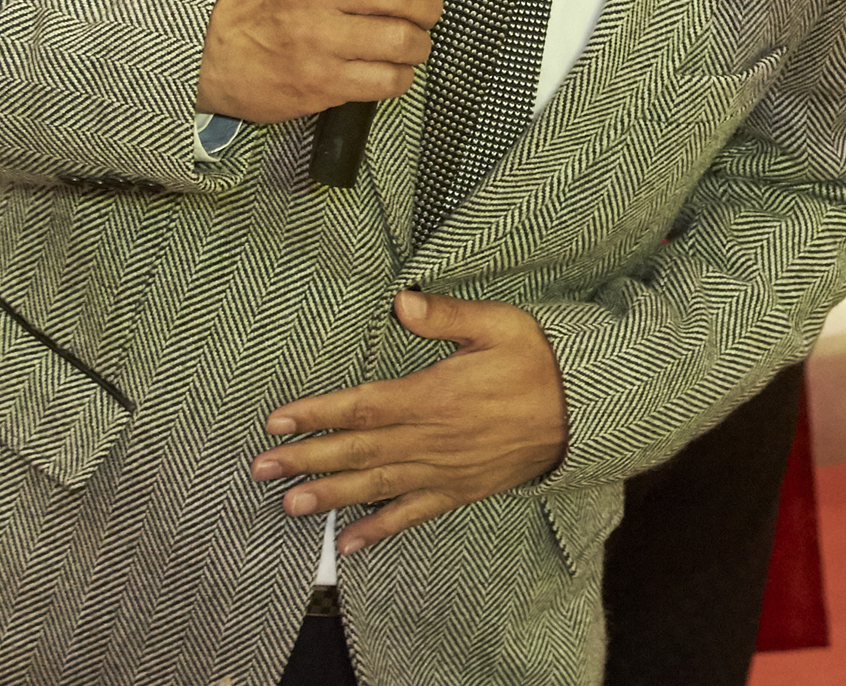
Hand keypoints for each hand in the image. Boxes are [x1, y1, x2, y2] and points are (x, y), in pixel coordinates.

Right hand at [195, 0, 461, 123]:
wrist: (210, 52)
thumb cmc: (267, 1)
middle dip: (429, 5)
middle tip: (425, 10)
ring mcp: (316, 40)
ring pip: (402, 41)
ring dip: (419, 44)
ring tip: (408, 42)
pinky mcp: (319, 82)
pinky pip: (387, 81)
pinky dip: (400, 76)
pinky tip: (389, 69)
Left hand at [254, 290, 567, 552]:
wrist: (583, 413)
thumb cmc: (540, 363)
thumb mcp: (501, 324)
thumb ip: (449, 315)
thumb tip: (401, 303)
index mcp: (434, 395)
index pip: (363, 405)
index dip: (317, 413)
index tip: (278, 421)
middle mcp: (432, 438)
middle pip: (358, 449)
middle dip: (307, 458)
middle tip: (262, 469)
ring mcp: (444, 470)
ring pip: (377, 485)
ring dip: (331, 496)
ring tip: (290, 505)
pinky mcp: (460, 490)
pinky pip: (413, 514)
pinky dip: (380, 530)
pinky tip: (350, 543)